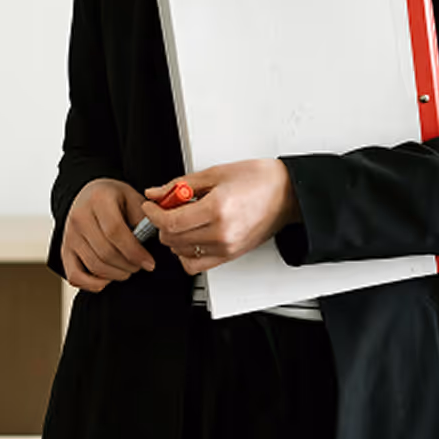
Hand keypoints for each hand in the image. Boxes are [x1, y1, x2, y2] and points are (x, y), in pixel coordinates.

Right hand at [61, 178, 154, 292]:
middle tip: (141, 266)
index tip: (149, 263)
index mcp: (98, 199)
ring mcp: (69, 235)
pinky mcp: (65, 251)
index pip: (115, 231)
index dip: (135, 251)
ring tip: (129, 269)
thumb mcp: (133, 198)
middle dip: (128, 265)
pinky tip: (108, 278)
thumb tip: (149, 239)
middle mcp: (79, 217)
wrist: (90, 195)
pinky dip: (93, 284)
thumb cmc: (115, 200)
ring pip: (94, 266)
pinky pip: (75, 276)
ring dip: (116, 274)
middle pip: (105, 252)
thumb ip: (143, 217)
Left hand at [142, 160, 298, 276]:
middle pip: (172, 239)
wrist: (287, 194)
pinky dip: (186, 253)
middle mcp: (221, 233)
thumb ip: (181, 185)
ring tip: (183, 220)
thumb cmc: (258, 179)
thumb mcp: (215, 173)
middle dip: (162, 223)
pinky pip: (196, 265)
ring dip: (174, 238)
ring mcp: (226, 248)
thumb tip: (157, 193)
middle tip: (167, 208)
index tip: (151, 205)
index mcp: (217, 209)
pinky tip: (191, 236)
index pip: (170, 223)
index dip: (154, 214)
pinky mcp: (230, 256)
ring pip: (181, 253)